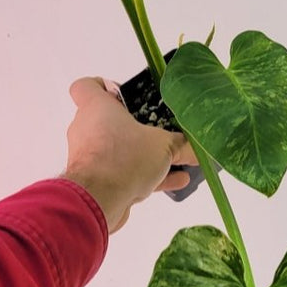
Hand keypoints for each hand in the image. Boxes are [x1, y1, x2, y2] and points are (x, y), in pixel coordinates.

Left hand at [61, 76, 197, 232]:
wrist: (98, 200)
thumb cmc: (124, 157)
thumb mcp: (164, 145)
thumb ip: (182, 145)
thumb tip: (199, 148)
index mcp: (97, 108)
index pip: (87, 86)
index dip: (104, 87)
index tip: (124, 95)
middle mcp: (87, 129)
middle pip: (109, 121)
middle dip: (136, 128)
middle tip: (159, 130)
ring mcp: (89, 157)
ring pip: (119, 150)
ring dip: (145, 156)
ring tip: (176, 161)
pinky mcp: (95, 182)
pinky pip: (122, 173)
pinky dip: (145, 176)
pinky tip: (176, 182)